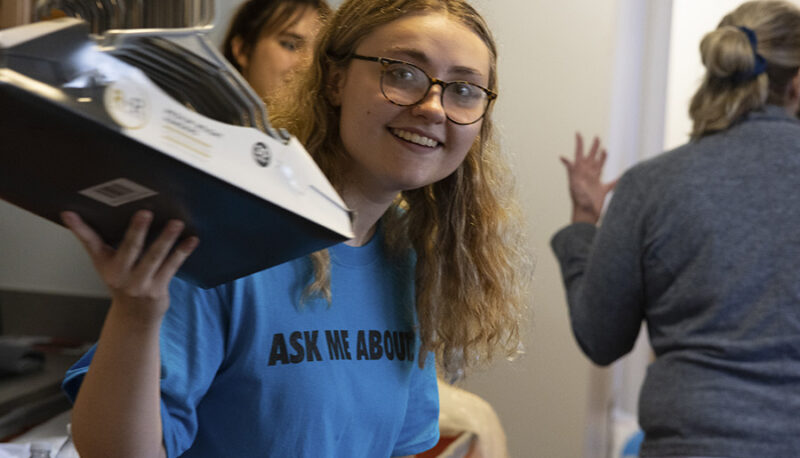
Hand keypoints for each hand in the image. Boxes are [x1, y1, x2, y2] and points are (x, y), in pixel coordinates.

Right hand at [61, 210, 198, 323]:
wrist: (134, 317)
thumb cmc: (121, 281)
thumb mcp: (105, 264)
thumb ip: (95, 241)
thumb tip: (75, 215)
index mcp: (105, 265)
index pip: (90, 243)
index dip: (80, 228)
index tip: (69, 212)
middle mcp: (120, 275)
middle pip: (129, 249)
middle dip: (136, 230)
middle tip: (145, 212)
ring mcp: (140, 284)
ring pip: (154, 257)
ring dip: (166, 239)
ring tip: (176, 223)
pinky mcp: (157, 290)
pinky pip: (172, 267)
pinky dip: (182, 252)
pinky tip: (192, 240)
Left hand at [560, 133, 617, 223]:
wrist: (585, 216)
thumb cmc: (579, 201)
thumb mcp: (573, 184)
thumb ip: (571, 171)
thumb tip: (563, 158)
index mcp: (580, 172)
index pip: (579, 154)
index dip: (579, 144)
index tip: (578, 133)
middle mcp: (587, 175)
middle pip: (591, 158)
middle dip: (593, 147)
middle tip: (596, 137)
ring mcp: (595, 182)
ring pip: (600, 166)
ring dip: (602, 158)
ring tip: (604, 149)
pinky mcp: (602, 191)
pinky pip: (612, 183)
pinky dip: (618, 179)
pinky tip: (623, 175)